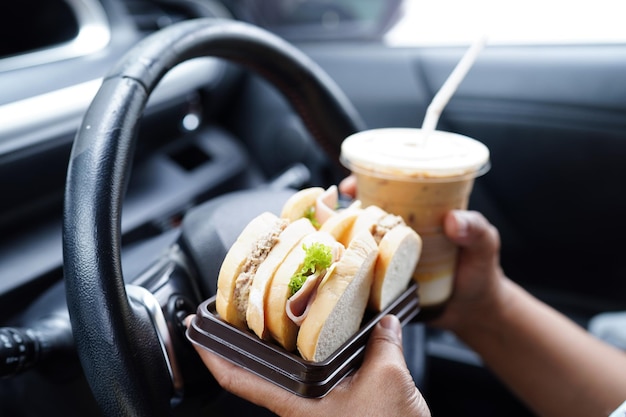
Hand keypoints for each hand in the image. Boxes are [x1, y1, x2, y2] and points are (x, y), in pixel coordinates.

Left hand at [187, 315, 430, 416]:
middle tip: (237, 306)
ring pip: (283, 373)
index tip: (194, 328)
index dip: (210, 354)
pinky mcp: (332, 409)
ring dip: (277, 345)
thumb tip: (385, 320)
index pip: (237, 378)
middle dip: (243, 339)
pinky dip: (309, 353)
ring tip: (276, 312)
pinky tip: (323, 335)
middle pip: (256, 370)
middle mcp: (299, 406)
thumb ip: (383, 343)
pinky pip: (310, 376)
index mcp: (296, 403)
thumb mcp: (389, 380)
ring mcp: (313, 409)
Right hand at [341, 175, 507, 330]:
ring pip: (354, 247)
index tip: (348, 187)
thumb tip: (453, 221)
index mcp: (414, 215)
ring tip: (327, 248)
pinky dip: (345, 275)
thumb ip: (476, 229)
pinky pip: (358, 277)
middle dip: (338, 214)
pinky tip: (336, 276)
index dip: (360, 184)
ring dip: (337, 245)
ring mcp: (385, 261)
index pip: (381, 190)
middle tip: (329, 221)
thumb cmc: (481, 271)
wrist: (474, 311)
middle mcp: (394, 235)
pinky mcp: (381, 286)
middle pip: (358, 217)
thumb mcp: (485, 245)